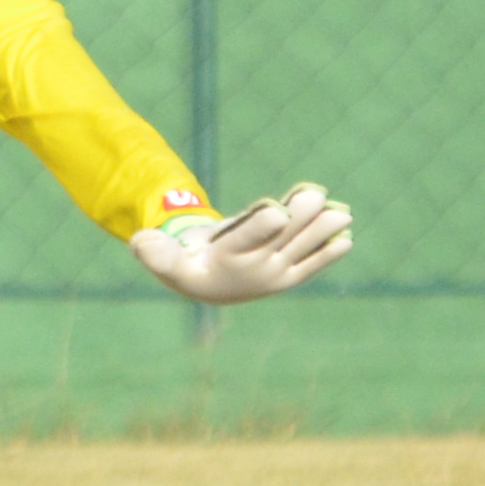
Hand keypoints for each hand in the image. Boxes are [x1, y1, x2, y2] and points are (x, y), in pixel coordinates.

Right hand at [132, 184, 352, 303]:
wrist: (211, 289)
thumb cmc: (186, 265)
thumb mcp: (164, 260)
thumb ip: (153, 252)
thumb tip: (139, 242)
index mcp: (227, 262)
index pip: (249, 241)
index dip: (264, 225)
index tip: (278, 209)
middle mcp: (256, 270)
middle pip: (282, 239)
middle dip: (303, 218)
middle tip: (319, 197)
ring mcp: (277, 272)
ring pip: (303, 246)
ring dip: (322, 229)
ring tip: (341, 213)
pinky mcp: (291, 274)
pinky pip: (312, 261)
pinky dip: (328, 247)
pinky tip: (345, 233)